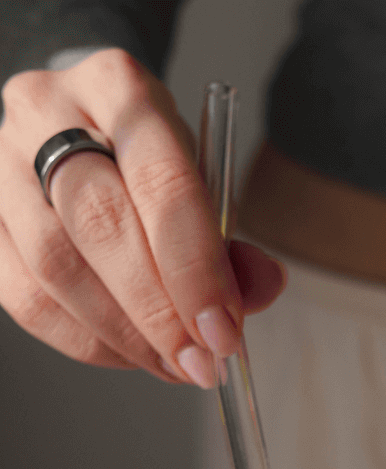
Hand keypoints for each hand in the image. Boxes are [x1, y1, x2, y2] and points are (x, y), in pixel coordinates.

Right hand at [0, 49, 285, 387]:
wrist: (81, 130)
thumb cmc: (147, 163)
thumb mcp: (201, 183)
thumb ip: (230, 243)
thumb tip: (261, 289)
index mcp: (120, 90)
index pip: (162, 185)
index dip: (196, 269)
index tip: (223, 331)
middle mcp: (48, 113)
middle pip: (101, 226)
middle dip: (160, 312)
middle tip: (200, 360)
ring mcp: (0, 163)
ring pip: (55, 266)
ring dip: (124, 334)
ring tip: (173, 365)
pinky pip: (25, 297)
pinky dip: (84, 341)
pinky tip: (130, 355)